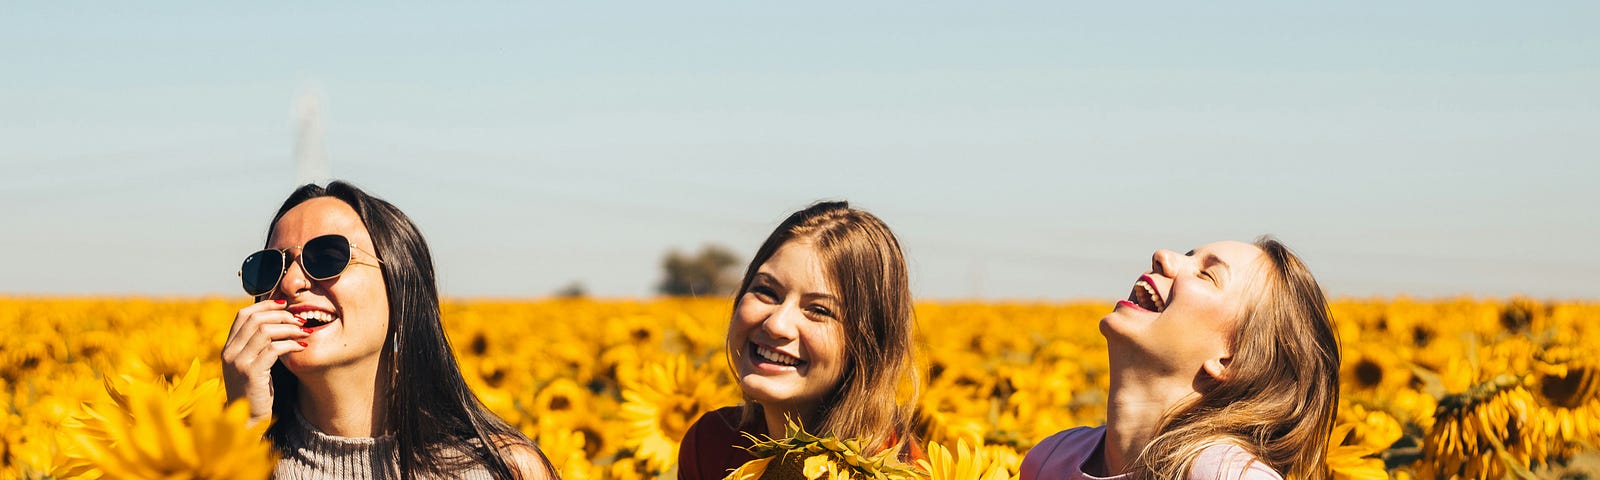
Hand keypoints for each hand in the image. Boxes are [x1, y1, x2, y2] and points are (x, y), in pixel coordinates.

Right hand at [221, 299, 308, 425]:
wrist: (247, 420)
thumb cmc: (256, 391)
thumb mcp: (252, 364)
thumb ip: (258, 346)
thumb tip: (278, 322)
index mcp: (228, 347)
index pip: (243, 315)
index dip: (265, 305)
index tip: (285, 305)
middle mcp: (229, 352)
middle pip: (256, 319)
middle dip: (282, 315)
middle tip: (300, 319)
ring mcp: (238, 362)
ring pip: (265, 330)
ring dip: (289, 328)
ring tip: (305, 331)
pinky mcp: (251, 373)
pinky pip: (274, 349)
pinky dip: (291, 344)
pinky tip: (302, 346)